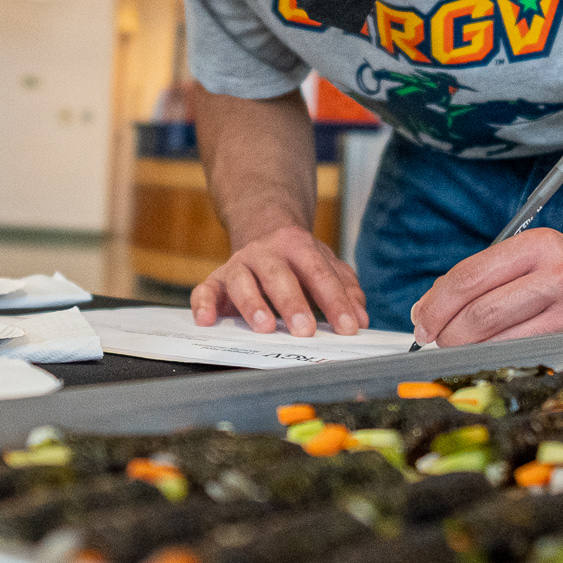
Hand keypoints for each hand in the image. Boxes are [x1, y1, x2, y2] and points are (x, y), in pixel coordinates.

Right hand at [191, 223, 367, 336]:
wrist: (262, 231)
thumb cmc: (298, 260)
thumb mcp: (326, 266)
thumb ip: (345, 289)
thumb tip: (360, 317)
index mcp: (297, 246)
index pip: (319, 273)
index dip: (335, 301)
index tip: (348, 328)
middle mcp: (265, 252)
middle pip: (278, 275)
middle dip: (292, 303)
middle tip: (305, 331)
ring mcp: (238, 265)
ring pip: (241, 281)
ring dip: (252, 304)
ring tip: (264, 327)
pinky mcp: (216, 280)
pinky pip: (205, 290)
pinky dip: (203, 304)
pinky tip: (207, 321)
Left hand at [410, 228, 562, 345]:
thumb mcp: (530, 258)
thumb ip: (482, 277)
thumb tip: (428, 309)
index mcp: (537, 244)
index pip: (470, 276)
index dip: (437, 303)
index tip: (421, 320)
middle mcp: (558, 271)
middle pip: (481, 312)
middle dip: (447, 332)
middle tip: (435, 341)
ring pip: (499, 338)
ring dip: (467, 350)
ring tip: (457, 350)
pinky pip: (524, 354)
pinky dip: (495, 358)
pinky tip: (485, 357)